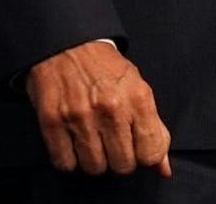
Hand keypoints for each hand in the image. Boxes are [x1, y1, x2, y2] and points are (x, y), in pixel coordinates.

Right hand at [24, 39, 172, 176]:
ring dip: (95, 160)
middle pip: (123, 165)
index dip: (145, 156)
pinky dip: (70, 160)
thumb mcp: (138, 89)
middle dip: (120, 159)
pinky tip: (74, 143)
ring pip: (95, 168)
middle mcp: (111, 108)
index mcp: (138, 98)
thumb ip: (155, 129)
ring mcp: (80, 116)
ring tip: (93, 142)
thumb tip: (164, 169)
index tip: (137, 149)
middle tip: (114, 143)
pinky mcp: (52, 122)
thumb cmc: (106, 69)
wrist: (68, 45)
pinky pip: (65, 163)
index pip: (151, 153)